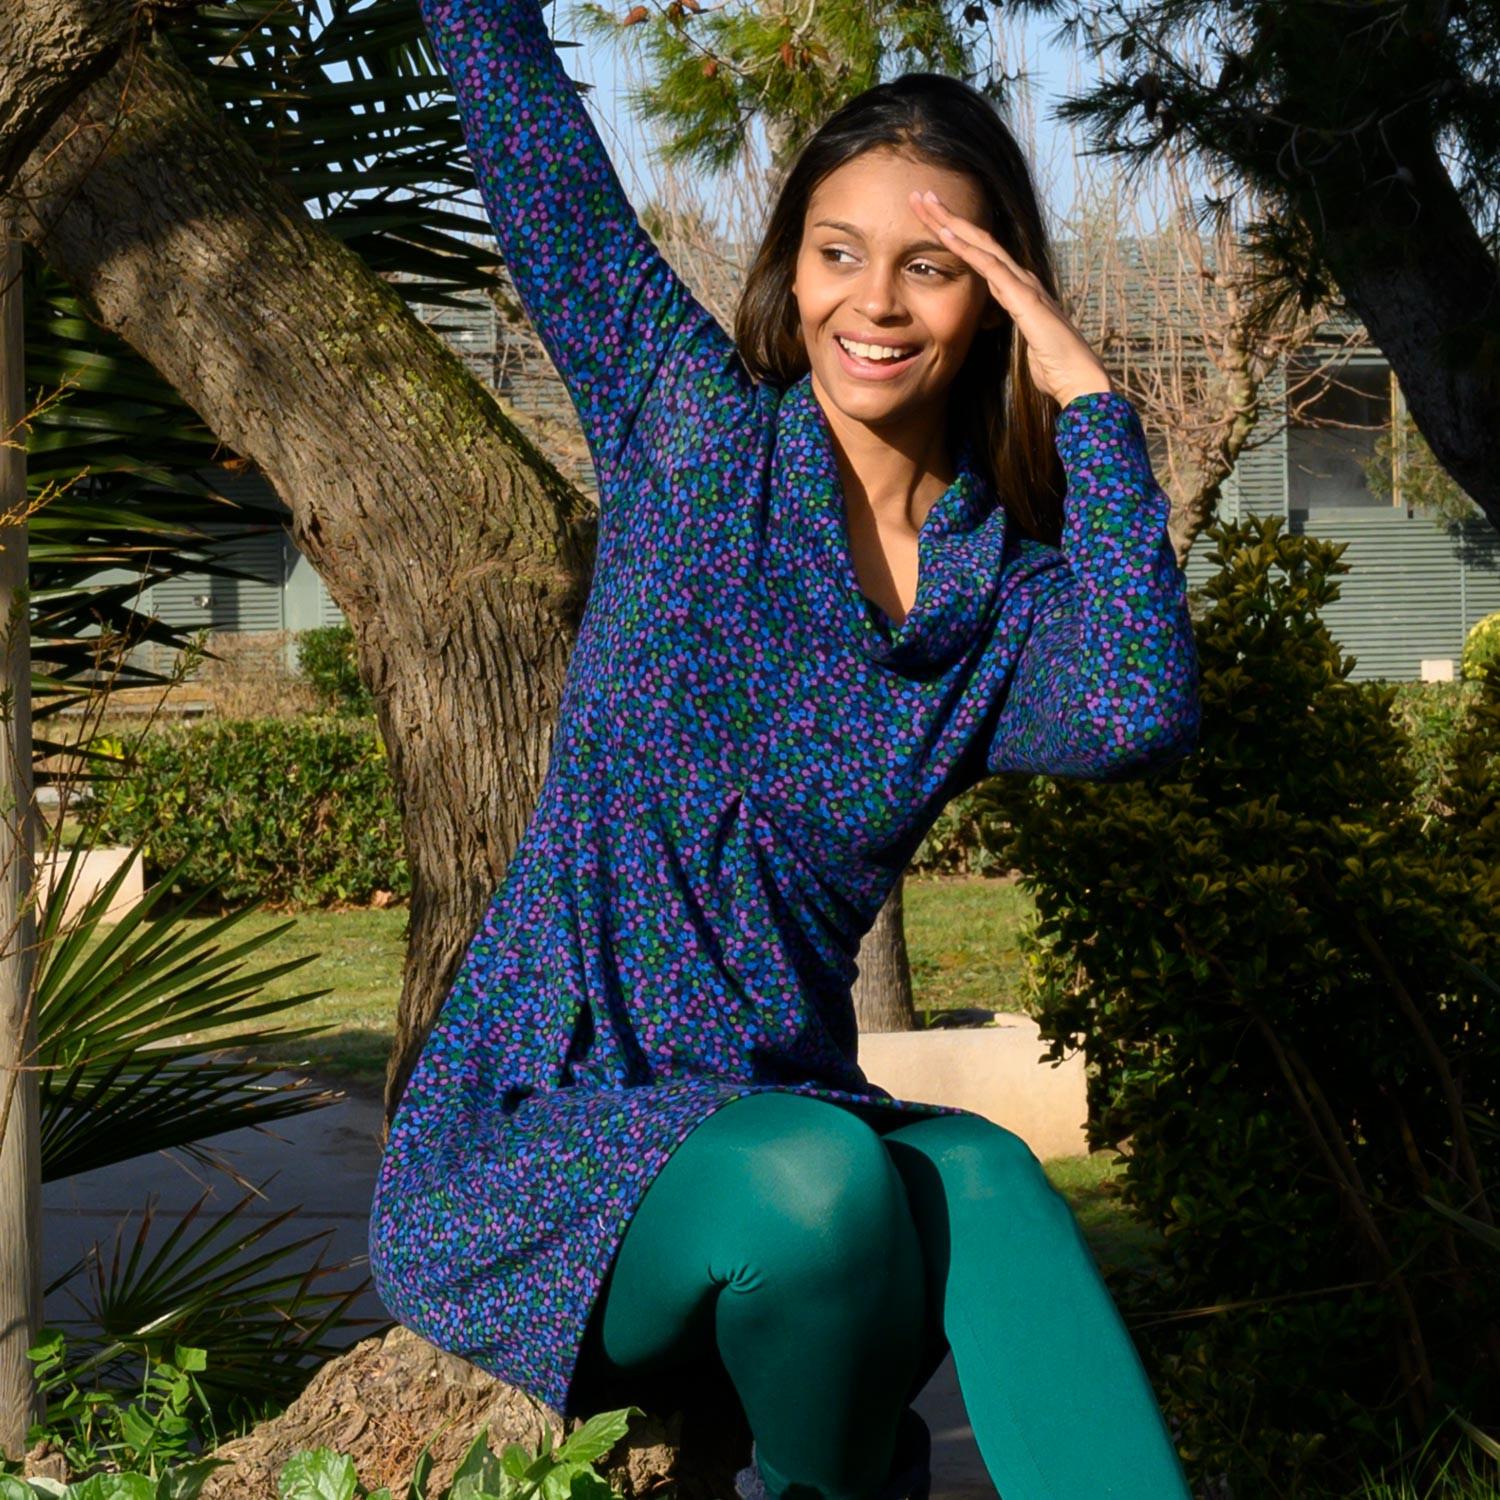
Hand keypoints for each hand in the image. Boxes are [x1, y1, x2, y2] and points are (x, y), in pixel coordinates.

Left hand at [909, 188, 1113, 408]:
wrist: (1078, 380)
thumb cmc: (1053, 367)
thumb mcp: (1021, 342)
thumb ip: (1009, 327)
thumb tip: (996, 327)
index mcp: (1017, 289)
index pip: (981, 255)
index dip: (955, 235)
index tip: (929, 220)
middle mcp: (1021, 279)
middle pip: (979, 240)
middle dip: (948, 217)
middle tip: (921, 196)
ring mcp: (1024, 285)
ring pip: (982, 244)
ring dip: (952, 223)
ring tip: (927, 202)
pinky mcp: (1024, 297)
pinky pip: (990, 267)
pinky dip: (967, 248)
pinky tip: (946, 233)